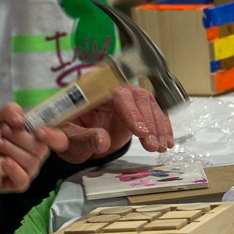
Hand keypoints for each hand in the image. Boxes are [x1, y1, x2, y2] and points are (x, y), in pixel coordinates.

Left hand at [0, 102, 55, 192]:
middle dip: (20, 138)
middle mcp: (36, 154)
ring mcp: (28, 170)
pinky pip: (23, 181)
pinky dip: (14, 170)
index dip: (54, 136)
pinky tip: (3, 161)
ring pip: (32, 162)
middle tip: (3, 130)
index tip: (39, 132)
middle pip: (42, 149)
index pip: (58, 139)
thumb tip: (21, 121)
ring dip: (12, 149)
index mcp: (37, 137)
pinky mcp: (17, 182)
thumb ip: (10, 111)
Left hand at [53, 86, 173, 164]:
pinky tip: (166, 141)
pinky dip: (162, 126)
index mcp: (89, 88)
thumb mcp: (68, 140)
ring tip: (161, 147)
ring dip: (158, 125)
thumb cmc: (67, 135)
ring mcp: (123, 96)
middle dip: (148, 121)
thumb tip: (102, 140)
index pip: (114, 93)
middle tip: (153, 144)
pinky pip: (152, 112)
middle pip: (135, 96)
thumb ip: (82, 139)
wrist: (73, 139)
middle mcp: (108, 86)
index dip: (130, 111)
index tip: (141, 131)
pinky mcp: (134, 107)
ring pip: (148, 103)